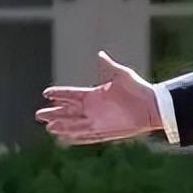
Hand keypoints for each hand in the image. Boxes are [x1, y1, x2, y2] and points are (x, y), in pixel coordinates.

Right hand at [35, 51, 162, 144]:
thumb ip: (108, 66)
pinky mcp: (105, 131)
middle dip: (54, 113)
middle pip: (68, 112)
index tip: (46, 93)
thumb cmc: (139, 89)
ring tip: (49, 127)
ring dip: (62, 126)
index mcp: (95, 94)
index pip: (71, 94)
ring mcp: (98, 121)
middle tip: (39, 115)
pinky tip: (64, 139)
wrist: (153, 106)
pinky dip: (75, 137)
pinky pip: (86, 136)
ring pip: (74, 125)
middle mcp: (94, 109)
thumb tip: (100, 54)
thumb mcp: (122, 75)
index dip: (59, 94)